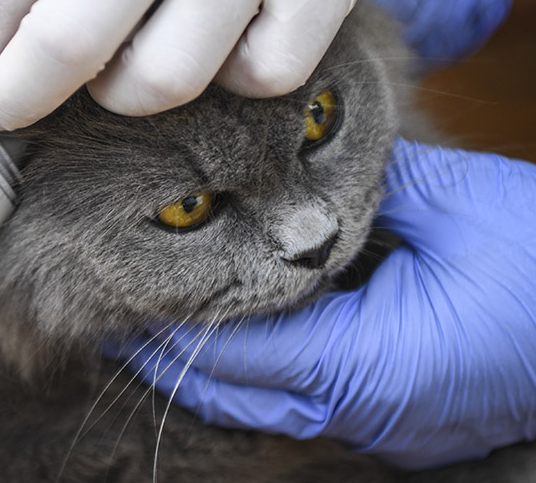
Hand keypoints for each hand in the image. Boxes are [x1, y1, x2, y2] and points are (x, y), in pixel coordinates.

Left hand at [113, 138, 535, 468]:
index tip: (126, 296)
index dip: (172, 325)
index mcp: (361, 363)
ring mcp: (373, 425)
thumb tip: (300, 156)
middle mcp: (355, 409)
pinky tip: (241, 336)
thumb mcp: (454, 208)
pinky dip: (257, 374)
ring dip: (211, 369)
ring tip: (167, 322)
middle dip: (174, 357)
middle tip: (127, 311)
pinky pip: (297, 404)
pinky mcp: (390, 422)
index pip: (231, 351)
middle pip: (231, 392)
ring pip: (259, 406)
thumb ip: (365, 188)